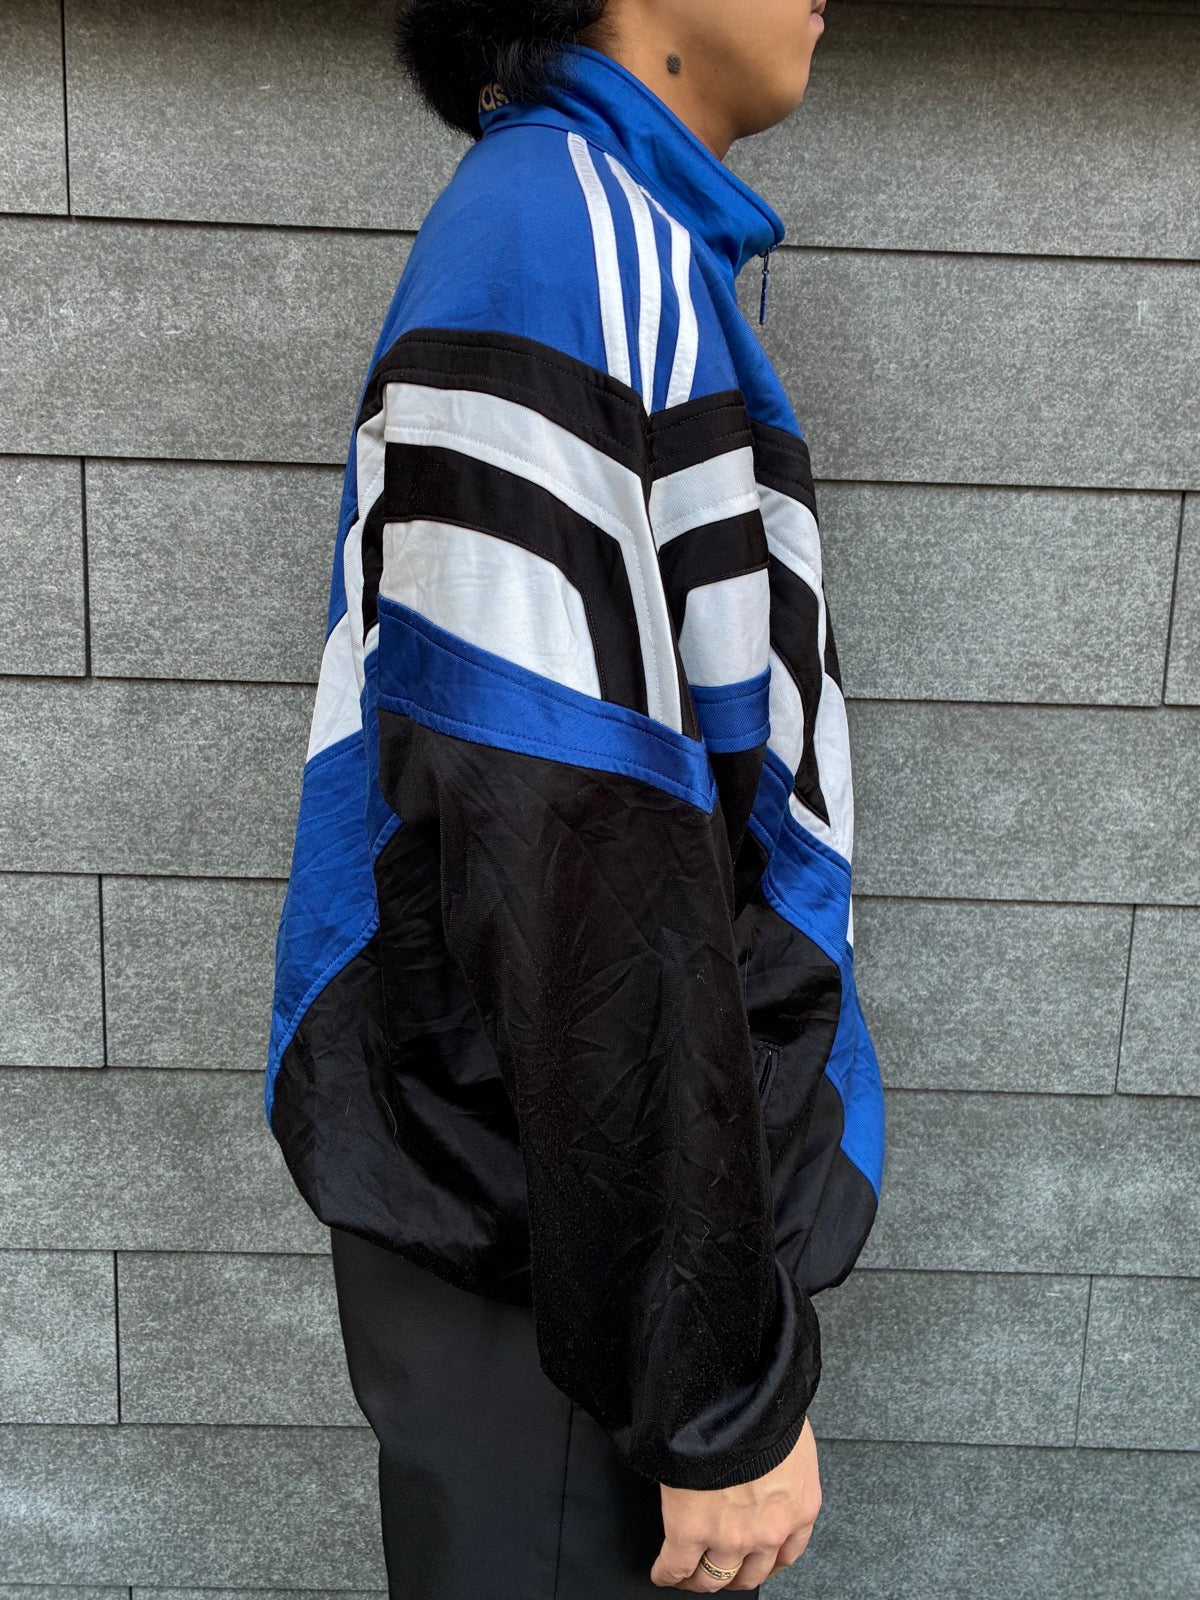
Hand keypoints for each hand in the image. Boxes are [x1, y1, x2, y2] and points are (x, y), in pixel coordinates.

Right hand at [650, 1418, 820, 1590]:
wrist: (733, 1396)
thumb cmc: (765, 1406)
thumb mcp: (789, 1442)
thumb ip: (782, 1470)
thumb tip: (766, 1471)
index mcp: (799, 1507)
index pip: (786, 1556)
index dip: (764, 1562)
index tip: (752, 1562)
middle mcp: (770, 1532)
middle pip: (749, 1576)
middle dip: (732, 1575)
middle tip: (718, 1570)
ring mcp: (730, 1536)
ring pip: (713, 1577)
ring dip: (700, 1578)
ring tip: (689, 1574)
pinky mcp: (690, 1531)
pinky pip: (675, 1566)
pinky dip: (667, 1573)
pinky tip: (662, 1572)